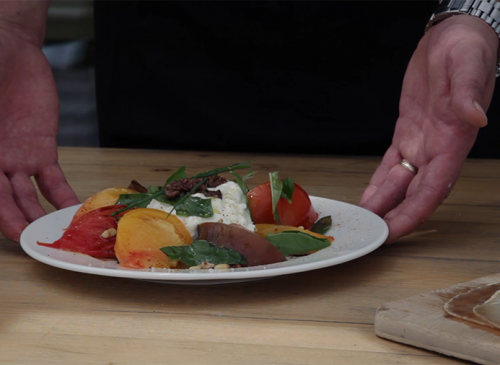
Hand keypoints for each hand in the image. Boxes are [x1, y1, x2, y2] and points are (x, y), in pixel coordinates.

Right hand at [0, 29, 78, 242]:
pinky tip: (72, 213)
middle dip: (15, 223)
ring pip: (26, 197)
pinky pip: (52, 180)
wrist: (11, 49)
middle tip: (32, 241)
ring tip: (54, 234)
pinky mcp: (42, 151)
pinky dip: (62, 197)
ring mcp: (15, 160)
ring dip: (39, 217)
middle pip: (2, 201)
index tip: (9, 231)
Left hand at [359, 15, 497, 242]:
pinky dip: (378, 183)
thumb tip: (475, 117)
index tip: (394, 232)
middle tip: (370, 236)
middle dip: (394, 218)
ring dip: (382, 204)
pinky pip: (390, 165)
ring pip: (400, 183)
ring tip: (362, 221)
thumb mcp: (467, 64)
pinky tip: (368, 198)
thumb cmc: (466, 49)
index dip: (414, 214)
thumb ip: (468, 92)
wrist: (453, 36)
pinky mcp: (407, 133)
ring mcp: (422, 143)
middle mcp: (438, 148)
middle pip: (414, 194)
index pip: (433, 188)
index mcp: (453, 140)